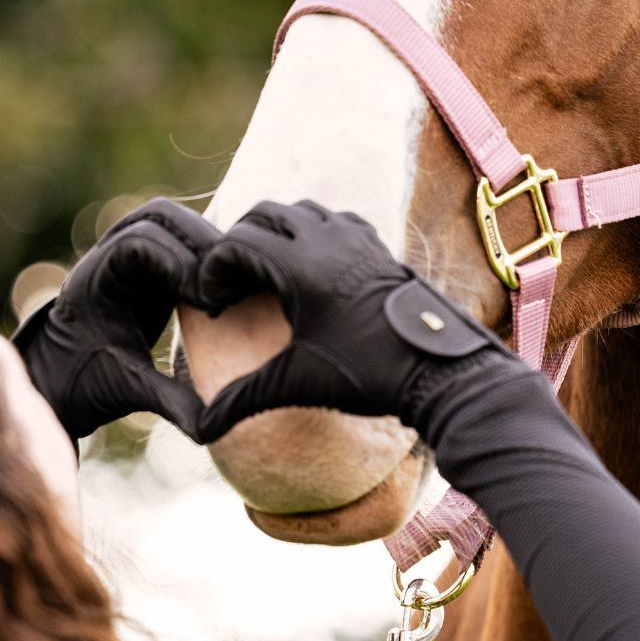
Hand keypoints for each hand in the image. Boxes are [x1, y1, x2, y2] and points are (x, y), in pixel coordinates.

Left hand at [13, 197, 217, 443]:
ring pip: (172, 219)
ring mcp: (129, 253)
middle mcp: (108, 254)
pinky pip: (180, 237)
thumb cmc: (85, 385)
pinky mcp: (149, 261)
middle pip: (159, 216)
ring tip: (229, 278)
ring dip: (204, 240)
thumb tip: (211, 426)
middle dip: (198, 241)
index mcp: (95, 277)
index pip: (141, 241)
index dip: (178, 262)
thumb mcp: (126, 390)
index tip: (206, 298)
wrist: (61, 381)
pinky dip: (205, 250)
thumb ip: (168, 400)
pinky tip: (228, 280)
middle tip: (225, 282)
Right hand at [193, 200, 512, 443]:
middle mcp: (328, 239)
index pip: (237, 243)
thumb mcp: (298, 384)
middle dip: (239, 243)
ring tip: (269, 277)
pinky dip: (312, 233)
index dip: (214, 270)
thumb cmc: (367, 375)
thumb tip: (201, 429)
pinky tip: (311, 274)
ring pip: (301, 210)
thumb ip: (242, 399)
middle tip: (234, 285)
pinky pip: (333, 220)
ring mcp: (357, 237)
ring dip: (276, 234)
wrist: (438, 369)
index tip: (217, 305)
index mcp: (302, 265)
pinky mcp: (377, 244)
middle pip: (264, 213)